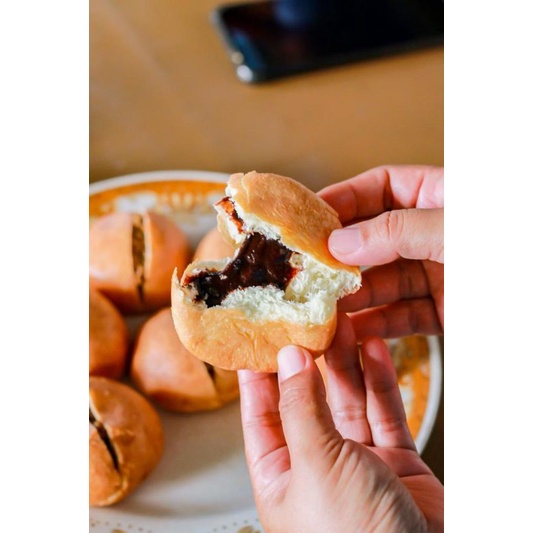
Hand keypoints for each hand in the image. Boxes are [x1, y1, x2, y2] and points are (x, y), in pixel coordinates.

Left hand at [238, 314, 443, 532]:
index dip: (258, 376)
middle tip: (307, 322)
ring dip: (346, 363)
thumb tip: (288, 360)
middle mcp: (317, 468)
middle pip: (308, 402)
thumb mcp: (316, 464)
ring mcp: (358, 464)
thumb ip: (301, 408)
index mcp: (281, 478)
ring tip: (342, 325)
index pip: (261, 416)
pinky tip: (373, 350)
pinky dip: (379, 381)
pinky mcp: (395, 462)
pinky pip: (384, 412)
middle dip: (309, 361)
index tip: (258, 339)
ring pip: (347, 402)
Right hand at [319, 165, 443, 338]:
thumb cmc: (508, 250)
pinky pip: (402, 316)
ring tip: (322, 304)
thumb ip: (395, 231)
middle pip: (375, 239)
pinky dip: (376, 325)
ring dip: (352, 295)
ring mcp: (439, 273)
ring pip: (383, 282)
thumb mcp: (453, 228)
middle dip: (341, 255)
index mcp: (443, 196)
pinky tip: (351, 330)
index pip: (383, 187)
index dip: (345, 199)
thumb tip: (338, 242)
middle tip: (306, 268)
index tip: (308, 217)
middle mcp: (434, 234)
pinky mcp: (445, 311)